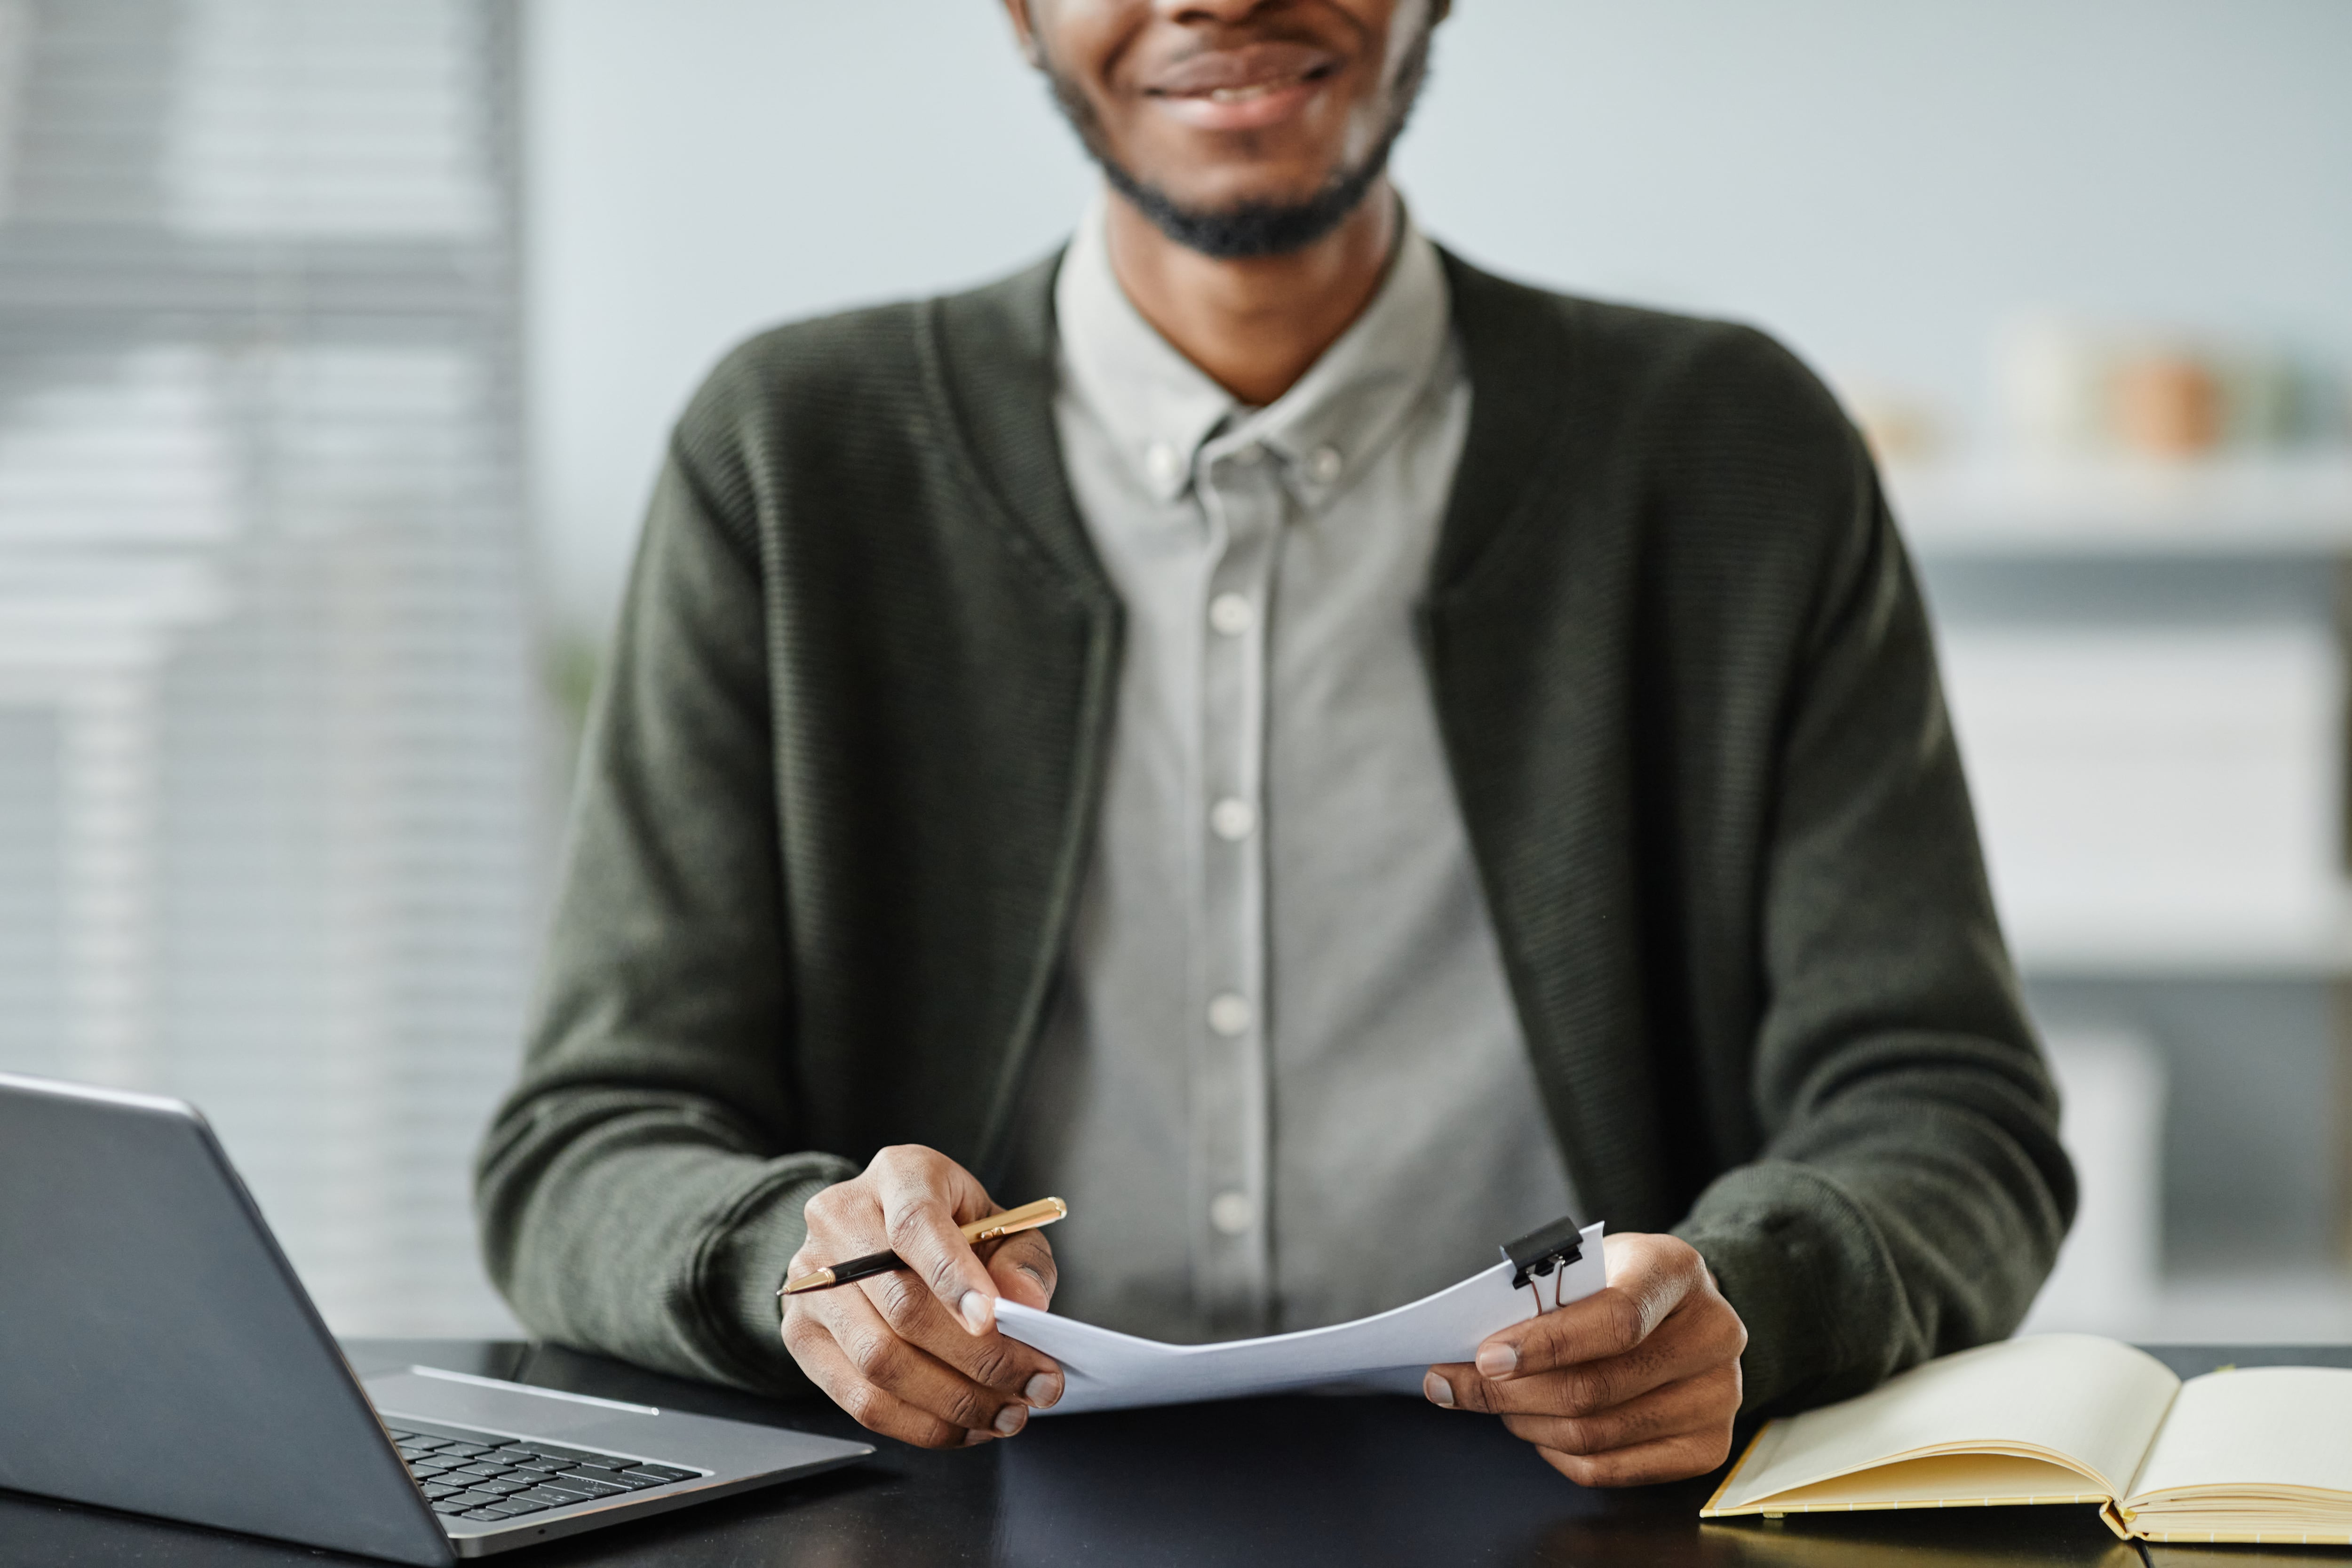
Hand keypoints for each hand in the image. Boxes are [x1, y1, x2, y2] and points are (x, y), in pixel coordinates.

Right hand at [781, 1145, 1063, 1448]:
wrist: (881, 1237)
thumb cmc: (954, 1230)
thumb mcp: (1002, 1225)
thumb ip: (1022, 1259)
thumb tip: (1025, 1304)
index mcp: (898, 1176)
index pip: (917, 1225)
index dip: (953, 1276)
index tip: (992, 1320)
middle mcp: (840, 1221)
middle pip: (903, 1306)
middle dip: (979, 1360)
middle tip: (1037, 1385)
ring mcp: (811, 1282)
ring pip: (879, 1361)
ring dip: (954, 1401)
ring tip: (1009, 1414)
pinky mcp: (801, 1336)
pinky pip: (859, 1399)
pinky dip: (920, 1424)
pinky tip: (966, 1427)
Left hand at [1422, 1232, 1745, 1484]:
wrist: (1683, 1307)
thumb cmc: (1620, 1281)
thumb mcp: (1588, 1264)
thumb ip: (1544, 1298)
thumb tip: (1474, 1353)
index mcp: (1678, 1271)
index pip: (1616, 1320)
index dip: (1546, 1345)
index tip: (1485, 1358)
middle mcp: (1713, 1335)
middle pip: (1599, 1387)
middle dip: (1512, 1393)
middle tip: (1457, 1387)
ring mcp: (1719, 1396)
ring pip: (1599, 1434)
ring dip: (1529, 1424)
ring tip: (1495, 1405)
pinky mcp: (1710, 1446)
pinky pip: (1614, 1470)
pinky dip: (1560, 1456)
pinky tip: (1537, 1430)